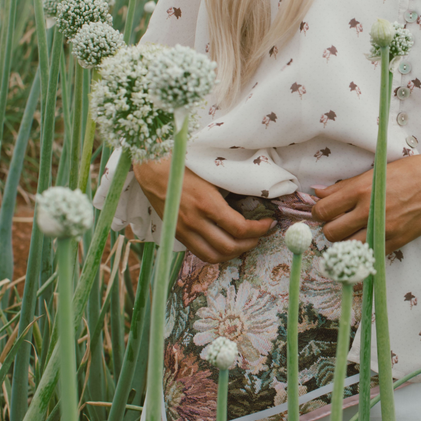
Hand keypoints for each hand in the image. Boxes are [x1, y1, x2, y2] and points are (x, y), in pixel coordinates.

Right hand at [132, 158, 274, 264]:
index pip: (240, 228)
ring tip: (245, 242)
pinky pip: (199, 252)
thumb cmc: (184, 164)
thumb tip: (254, 200)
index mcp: (206, 203)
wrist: (152, 167)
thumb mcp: (212, 174)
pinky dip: (216, 253)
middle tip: (260, 234)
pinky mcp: (176, 233)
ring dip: (233, 253)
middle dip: (250, 243)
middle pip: (229, 247)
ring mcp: (183, 230)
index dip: (259, 230)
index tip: (269, 223)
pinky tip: (224, 243)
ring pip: (214, 256)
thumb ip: (231, 189)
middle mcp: (194, 221)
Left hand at [311, 148, 420, 254]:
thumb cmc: (407, 172)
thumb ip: (344, 186)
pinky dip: (362, 250)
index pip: (322, 210)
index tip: (324, 211)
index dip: (318, 212)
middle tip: (337, 223)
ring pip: (346, 248)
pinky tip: (365, 241)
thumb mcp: (373, 172)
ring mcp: (381, 229)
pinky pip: (367, 254)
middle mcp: (368, 211)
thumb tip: (318, 193)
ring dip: (343, 242)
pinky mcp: (393, 242)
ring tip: (351, 234)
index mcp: (360, 190)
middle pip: (330, 232)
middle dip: (329, 228)